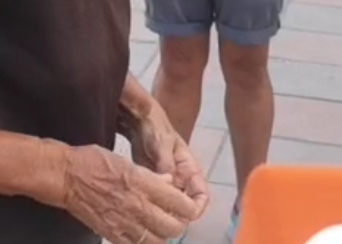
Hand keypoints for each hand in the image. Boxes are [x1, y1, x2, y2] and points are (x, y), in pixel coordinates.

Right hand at [61, 145, 198, 243]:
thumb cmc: (93, 162)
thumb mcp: (126, 160)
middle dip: (178, 224)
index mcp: (143, 182)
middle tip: (174, 217)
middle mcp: (137, 205)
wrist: (65, 177)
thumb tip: (169, 182)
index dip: (189, 207)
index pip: (180, 203)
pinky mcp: (111, 234)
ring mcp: (124, 222)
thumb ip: (150, 175)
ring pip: (158, 241)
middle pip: (173, 227)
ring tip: (158, 227)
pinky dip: (143, 243)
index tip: (186, 205)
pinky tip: (140, 234)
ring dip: (162, 235)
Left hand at [129, 106, 210, 221]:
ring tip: (150, 215)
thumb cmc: (156, 129)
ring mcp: (168, 183)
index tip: (186, 216)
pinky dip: (152, 206)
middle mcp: (181, 180)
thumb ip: (166, 164)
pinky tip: (141, 208)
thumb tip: (170, 186)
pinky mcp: (154, 184)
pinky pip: (156, 200)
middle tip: (162, 219)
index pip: (202, 195)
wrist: (140, 121)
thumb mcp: (163, 145)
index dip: (197, 207)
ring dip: (163, 212)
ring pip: (170, 205)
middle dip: (177, 215)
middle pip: (185, 205)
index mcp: (190, 170)